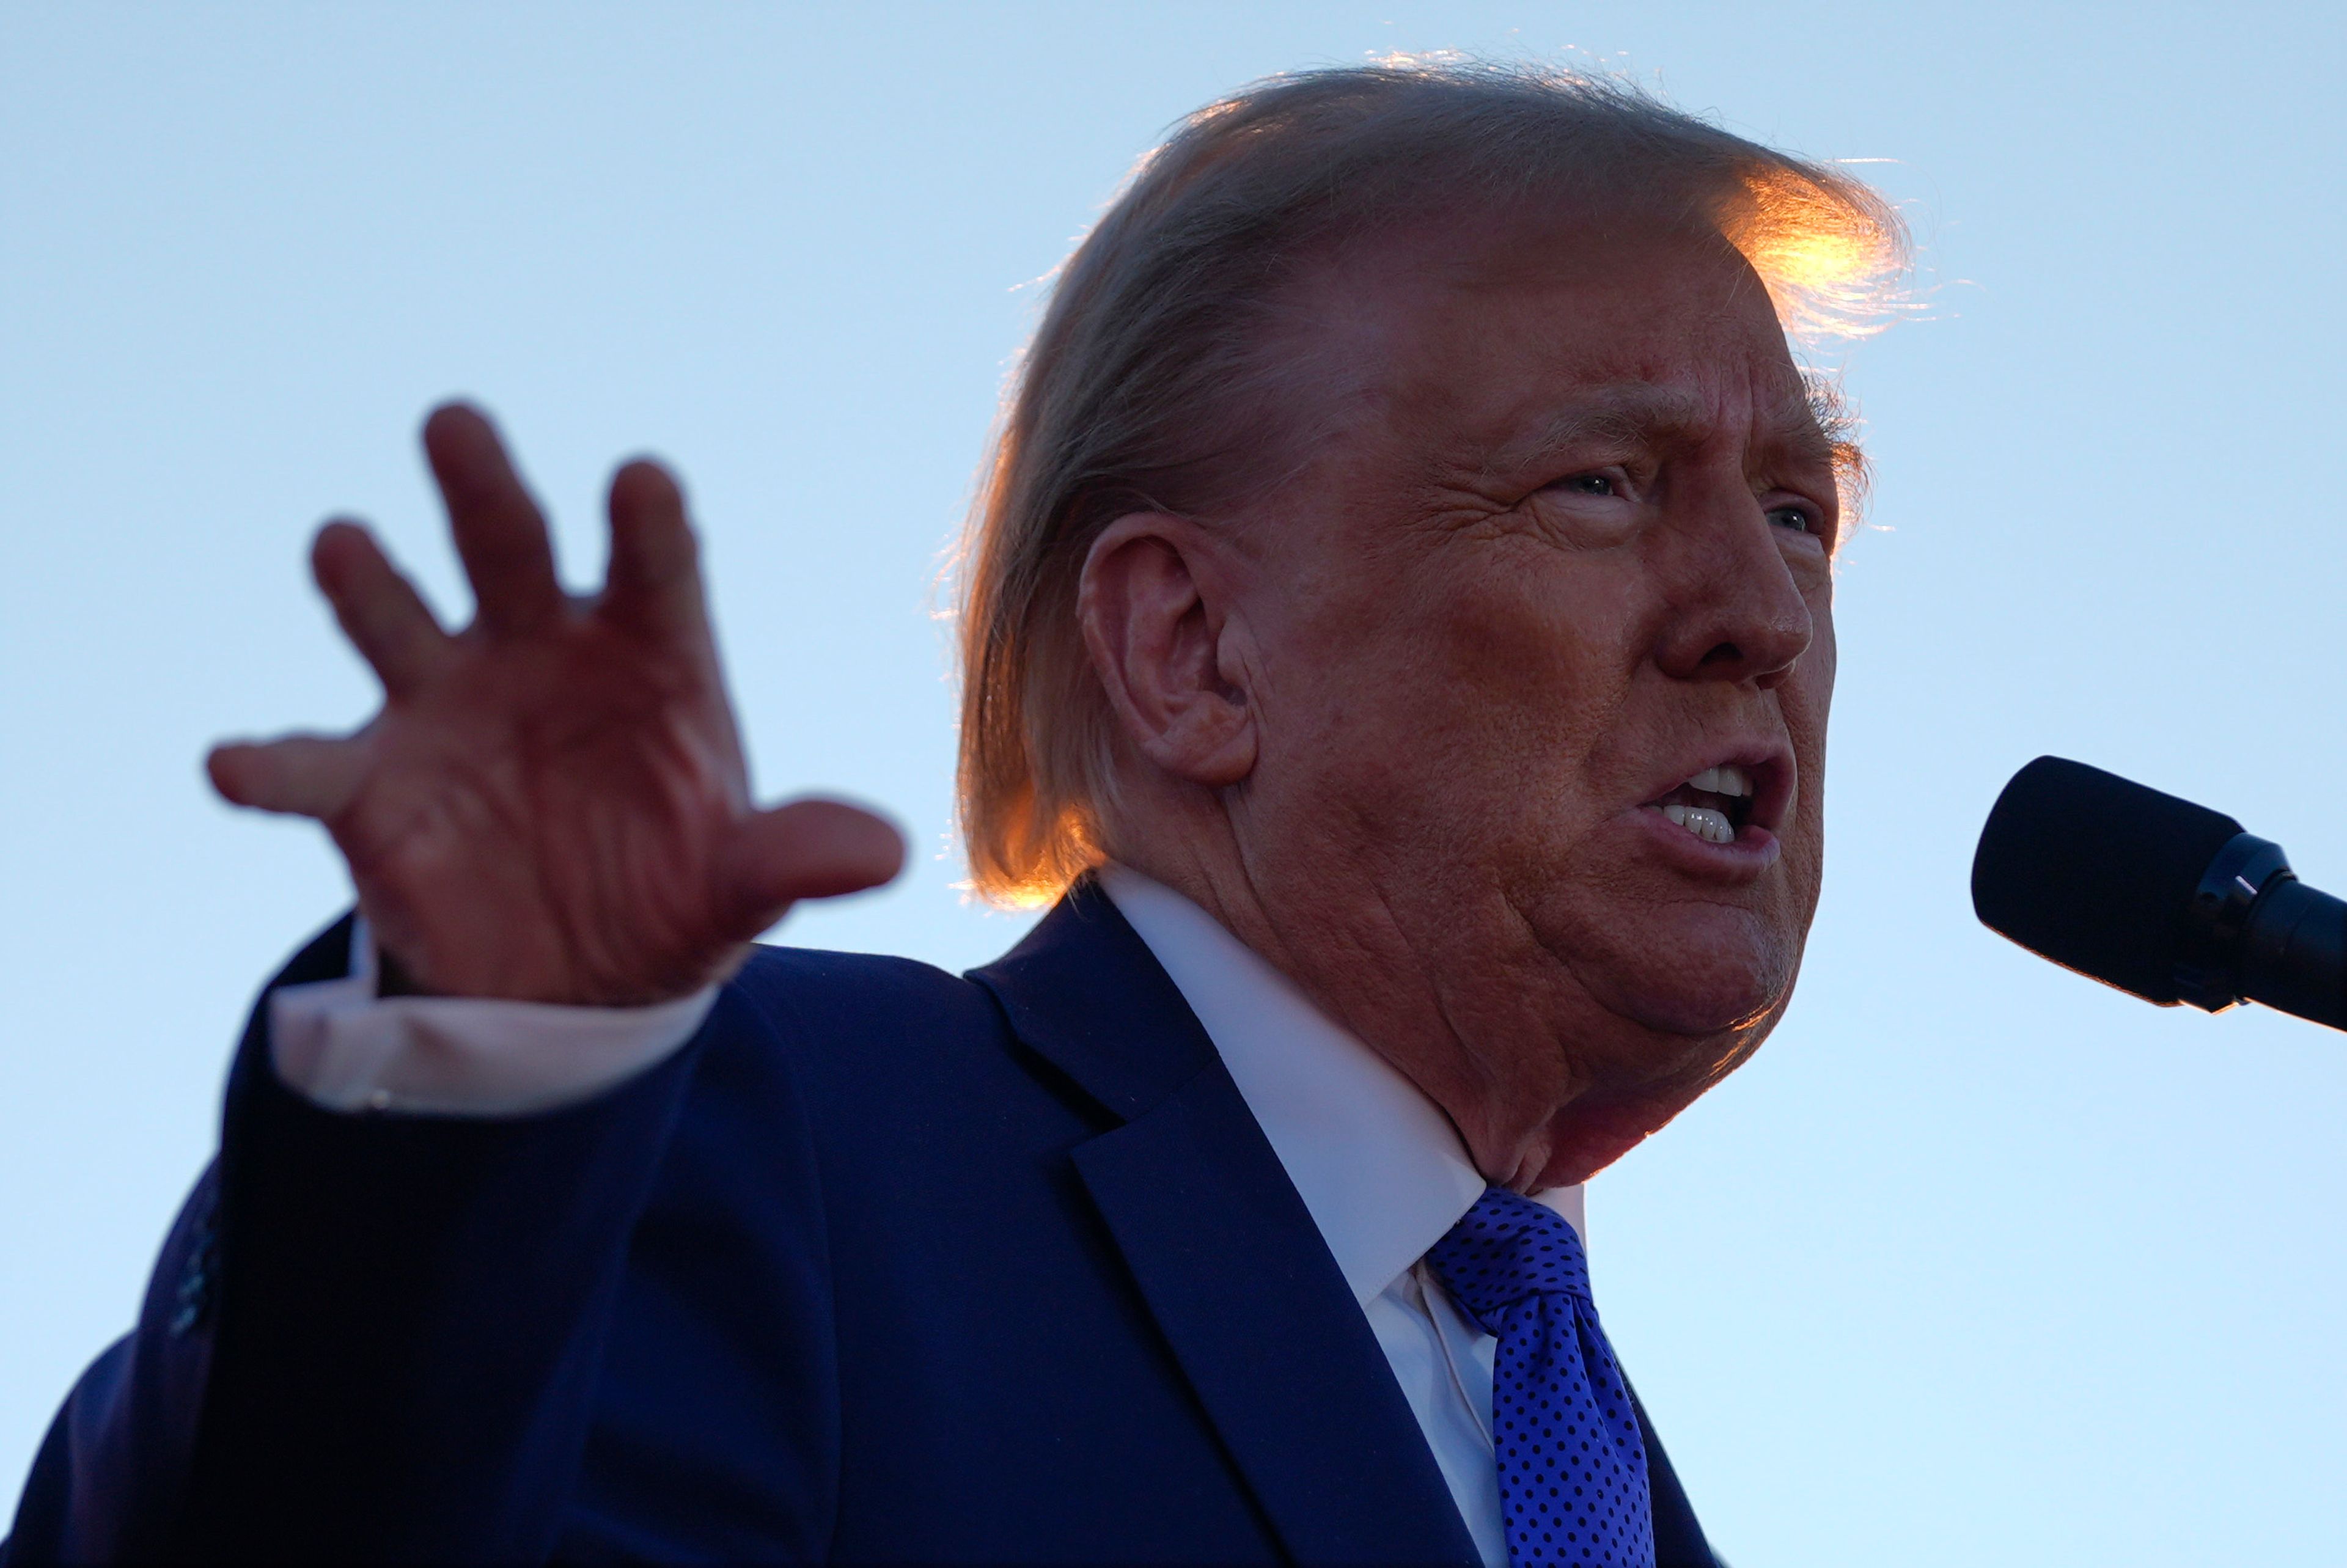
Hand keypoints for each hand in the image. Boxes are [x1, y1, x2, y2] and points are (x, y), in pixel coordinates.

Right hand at [207, 403, 904, 1005]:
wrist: (576, 980)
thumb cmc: (673, 892)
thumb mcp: (741, 886)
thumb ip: (792, 857)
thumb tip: (882, 854)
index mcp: (648, 653)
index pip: (655, 571)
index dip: (647, 526)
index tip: (641, 479)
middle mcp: (539, 651)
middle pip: (511, 551)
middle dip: (484, 489)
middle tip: (456, 423)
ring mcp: (446, 706)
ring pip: (399, 621)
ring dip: (369, 583)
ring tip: (342, 542)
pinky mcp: (370, 786)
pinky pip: (310, 767)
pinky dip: (268, 763)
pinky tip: (232, 764)